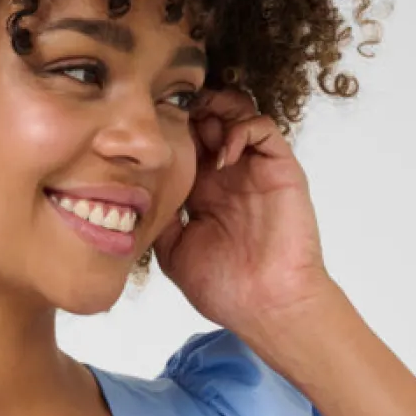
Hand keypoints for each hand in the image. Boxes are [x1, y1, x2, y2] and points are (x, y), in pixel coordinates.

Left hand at [152, 85, 332, 337]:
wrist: (266, 305)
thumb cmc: (224, 288)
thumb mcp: (174, 253)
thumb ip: (160, 219)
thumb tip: (135, 194)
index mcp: (202, 192)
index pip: (185, 144)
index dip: (168, 132)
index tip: (144, 132)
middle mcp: (228, 175)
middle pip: (209, 120)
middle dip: (188, 111)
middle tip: (168, 116)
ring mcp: (254, 169)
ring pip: (237, 114)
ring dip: (215, 110)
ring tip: (196, 124)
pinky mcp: (280, 169)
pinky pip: (263, 128)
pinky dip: (240, 128)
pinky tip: (221, 156)